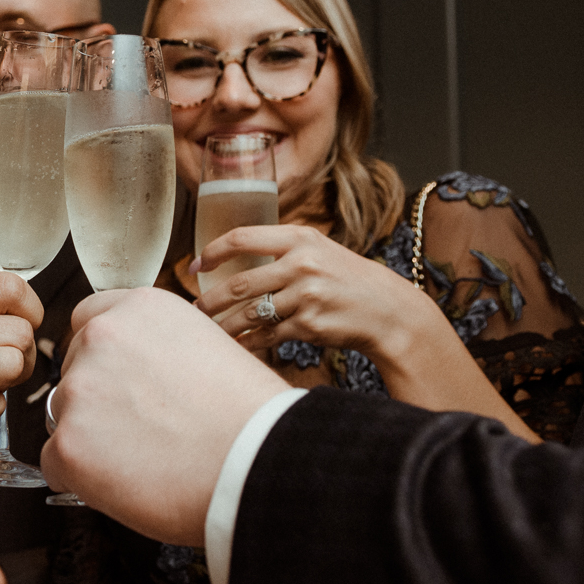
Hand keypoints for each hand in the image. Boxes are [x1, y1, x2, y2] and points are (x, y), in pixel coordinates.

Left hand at [40, 288, 283, 545]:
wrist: (260, 464)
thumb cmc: (251, 418)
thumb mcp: (208, 347)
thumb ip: (159, 349)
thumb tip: (138, 376)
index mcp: (140, 308)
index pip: (91, 321)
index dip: (107, 358)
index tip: (122, 381)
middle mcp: (101, 337)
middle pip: (74, 369)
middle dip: (97, 398)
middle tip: (141, 430)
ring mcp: (79, 390)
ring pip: (63, 416)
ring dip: (90, 438)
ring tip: (144, 460)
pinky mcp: (67, 444)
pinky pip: (56, 463)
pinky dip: (83, 479)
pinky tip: (127, 484)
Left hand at [193, 224, 432, 357]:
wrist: (388, 310)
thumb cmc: (348, 280)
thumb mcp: (320, 251)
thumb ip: (283, 251)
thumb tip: (234, 259)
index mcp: (300, 238)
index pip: (243, 238)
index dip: (212, 252)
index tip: (196, 265)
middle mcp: (301, 263)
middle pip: (239, 283)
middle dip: (210, 300)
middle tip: (195, 309)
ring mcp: (305, 295)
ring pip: (248, 314)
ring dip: (224, 325)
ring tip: (209, 330)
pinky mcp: (308, 325)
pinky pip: (266, 336)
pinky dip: (248, 342)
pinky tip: (237, 345)